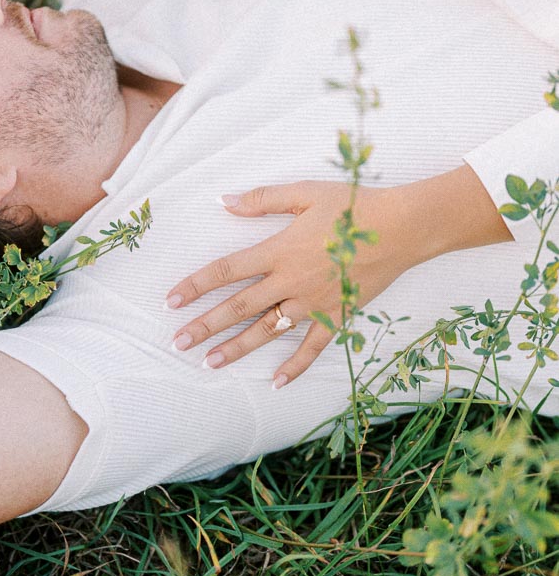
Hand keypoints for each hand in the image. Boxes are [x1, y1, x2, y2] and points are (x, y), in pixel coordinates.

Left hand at [166, 181, 435, 386]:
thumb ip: (261, 200)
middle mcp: (290, 281)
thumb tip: (223, 201)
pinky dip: (294, 366)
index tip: (171, 300)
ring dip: (237, 348)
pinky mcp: (337, 315)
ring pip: (267, 331)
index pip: (226, 271)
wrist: (403, 227)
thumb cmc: (353, 205)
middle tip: (178, 343)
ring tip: (210, 362)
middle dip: (205, 326)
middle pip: (238, 307)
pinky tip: (275, 383)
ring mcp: (314, 302)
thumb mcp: (304, 193)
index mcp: (278, 250)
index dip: (196, 286)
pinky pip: (312, 347)